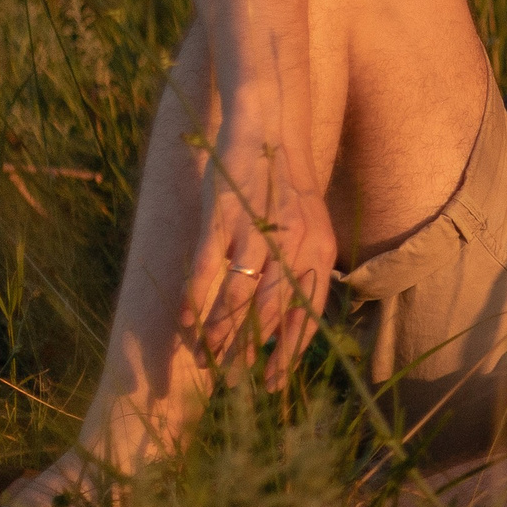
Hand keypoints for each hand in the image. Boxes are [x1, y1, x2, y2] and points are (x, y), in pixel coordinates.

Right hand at [182, 123, 337, 384]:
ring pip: (238, 296)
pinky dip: (197, 298)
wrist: (269, 124)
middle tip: (232, 381)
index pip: (307, 313)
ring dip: (220, 332)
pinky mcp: (223, 217)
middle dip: (251, 352)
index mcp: (318, 249)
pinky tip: (187, 320)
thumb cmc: (284, 181)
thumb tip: (282, 318)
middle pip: (271, 314)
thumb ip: (300, 265)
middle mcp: (294, 244)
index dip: (289, 351)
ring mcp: (257, 231)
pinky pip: (208, 268)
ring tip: (207, 357)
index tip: (274, 382)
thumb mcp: (307, 224)